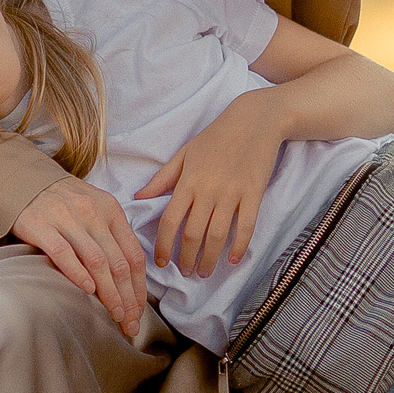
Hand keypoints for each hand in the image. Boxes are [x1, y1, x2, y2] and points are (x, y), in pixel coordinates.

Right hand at [11, 176, 148, 335]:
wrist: (22, 181)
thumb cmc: (62, 202)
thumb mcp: (94, 209)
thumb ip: (111, 236)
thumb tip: (129, 280)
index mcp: (111, 210)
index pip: (133, 255)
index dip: (138, 287)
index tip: (138, 311)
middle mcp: (92, 212)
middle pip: (118, 263)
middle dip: (127, 298)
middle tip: (130, 323)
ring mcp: (66, 217)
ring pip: (96, 261)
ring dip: (108, 292)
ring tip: (114, 315)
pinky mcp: (40, 224)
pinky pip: (63, 253)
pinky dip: (77, 273)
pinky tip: (87, 291)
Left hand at [134, 95, 287, 278]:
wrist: (254, 119)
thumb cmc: (216, 135)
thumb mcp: (185, 152)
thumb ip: (163, 178)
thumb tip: (139, 196)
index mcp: (188, 181)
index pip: (170, 220)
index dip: (163, 245)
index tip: (161, 262)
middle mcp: (208, 190)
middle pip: (192, 233)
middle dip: (186, 258)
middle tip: (184, 272)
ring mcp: (232, 193)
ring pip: (217, 235)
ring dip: (209, 258)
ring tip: (204, 272)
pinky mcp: (254, 194)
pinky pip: (246, 226)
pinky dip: (239, 245)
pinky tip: (233, 259)